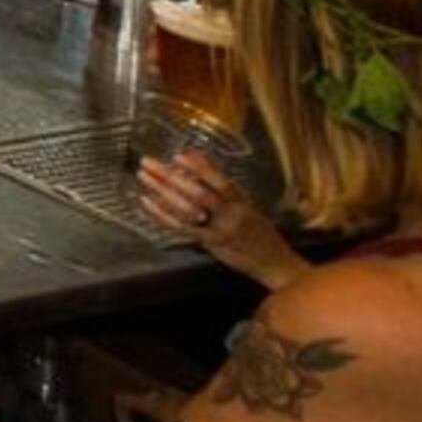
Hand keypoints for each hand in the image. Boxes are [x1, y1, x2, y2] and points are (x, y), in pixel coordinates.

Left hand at [139, 148, 299, 281]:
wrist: (277, 264)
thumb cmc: (260, 233)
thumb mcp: (248, 206)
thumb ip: (225, 187)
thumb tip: (200, 161)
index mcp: (243, 203)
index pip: (222, 182)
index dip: (200, 168)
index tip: (178, 156)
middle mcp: (232, 215)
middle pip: (199, 193)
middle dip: (171, 177)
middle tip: (148, 163)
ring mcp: (221, 231)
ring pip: (189, 210)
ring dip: (163, 192)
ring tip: (144, 178)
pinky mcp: (212, 244)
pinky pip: (183, 228)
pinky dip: (163, 214)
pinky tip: (148, 203)